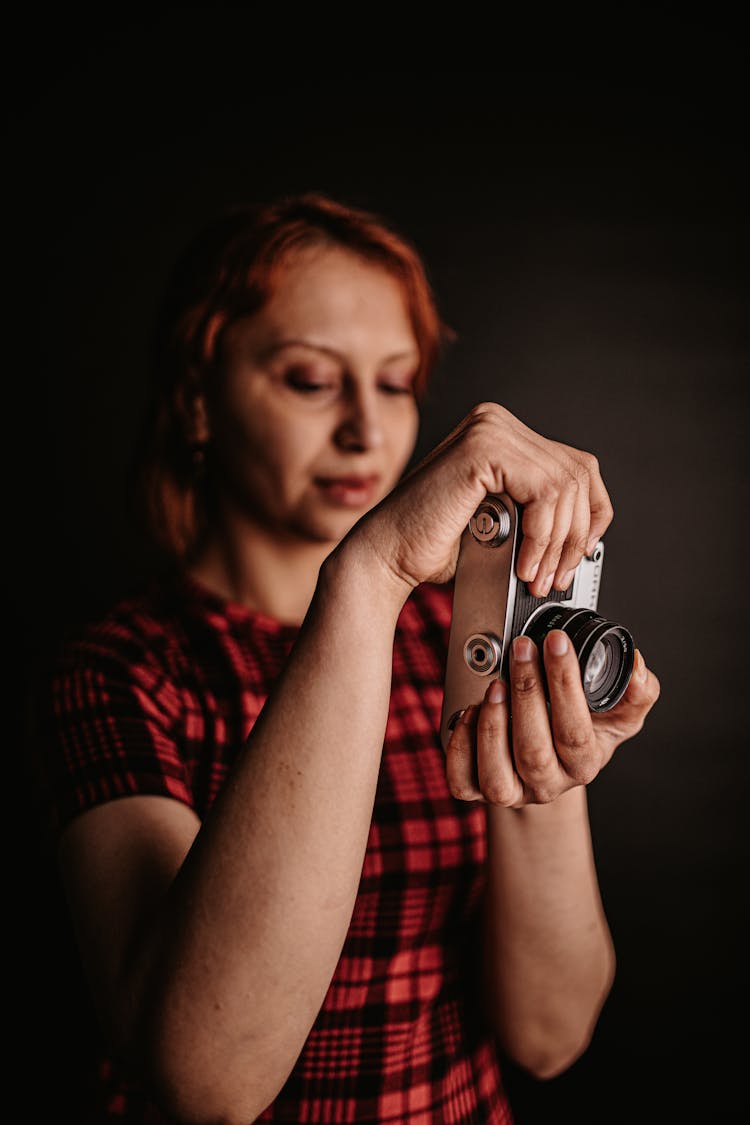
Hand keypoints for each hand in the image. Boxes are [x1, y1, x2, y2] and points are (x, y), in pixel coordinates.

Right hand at [355, 402, 612, 597]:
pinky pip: (545, 492)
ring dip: (559, 543)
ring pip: (567, 486)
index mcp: (501, 434)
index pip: (577, 465)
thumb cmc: (434, 546)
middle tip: (557, 575)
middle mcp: (496, 422)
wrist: (387, 556)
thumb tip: (588, 531)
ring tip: (537, 576)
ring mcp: (489, 430)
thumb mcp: (504, 522)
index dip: (591, 514)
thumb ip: (539, 510)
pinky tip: (524, 561)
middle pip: (579, 473)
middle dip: (577, 534)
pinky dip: (543, 536)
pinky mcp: (483, 450)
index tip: (578, 554)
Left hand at [445, 630, 659, 805]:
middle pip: (534, 752)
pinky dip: (461, 747)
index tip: (556, 643)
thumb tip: (636, 668)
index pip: (575, 732)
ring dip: (493, 726)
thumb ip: (636, 691)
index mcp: (583, 763)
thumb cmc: (585, 732)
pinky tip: (469, 712)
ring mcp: (512, 789)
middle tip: (522, 650)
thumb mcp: (619, 714)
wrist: (553, 765)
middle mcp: (548, 782)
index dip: (565, 686)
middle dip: (526, 694)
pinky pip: (463, 781)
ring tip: (496, 684)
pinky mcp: (478, 787)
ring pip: (497, 775)